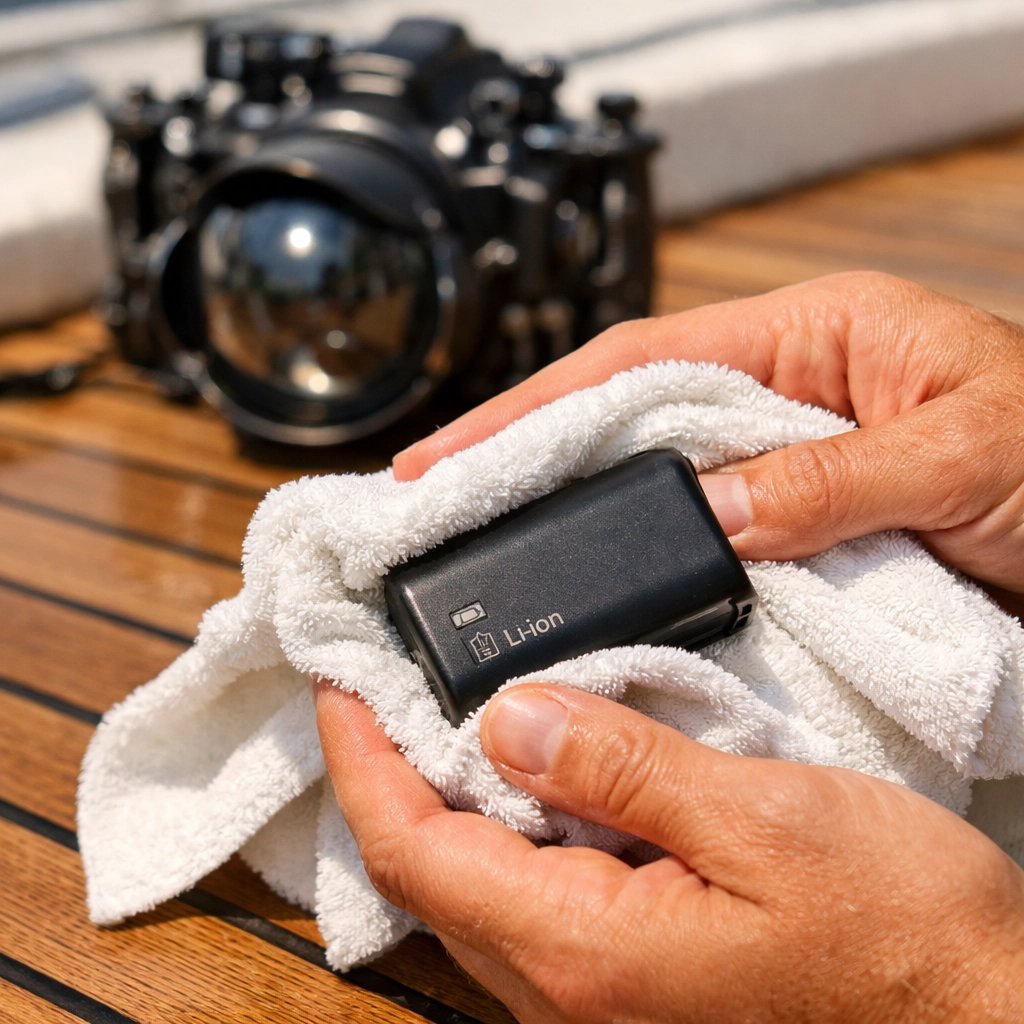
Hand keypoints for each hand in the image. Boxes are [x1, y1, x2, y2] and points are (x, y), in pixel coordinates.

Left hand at [316, 680, 1023, 1022]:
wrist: (979, 1017)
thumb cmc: (897, 934)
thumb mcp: (764, 821)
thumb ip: (625, 769)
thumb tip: (508, 719)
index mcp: (585, 949)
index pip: (412, 846)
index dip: (359, 756)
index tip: (338, 676)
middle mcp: (569, 989)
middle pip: (425, 868)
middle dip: (381, 768)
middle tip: (373, 678)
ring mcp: (597, 992)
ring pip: (470, 883)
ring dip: (436, 792)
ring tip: (427, 705)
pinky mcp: (631, 976)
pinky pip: (526, 892)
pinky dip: (498, 820)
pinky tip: (520, 767)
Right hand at [394, 272, 1023, 594]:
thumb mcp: (961, 451)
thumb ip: (826, 478)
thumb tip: (707, 515)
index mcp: (811, 341)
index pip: (641, 361)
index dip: (536, 408)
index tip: (451, 455)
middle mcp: (784, 401)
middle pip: (627, 423)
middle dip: (528, 464)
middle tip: (436, 512)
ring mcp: (785, 473)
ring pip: (657, 493)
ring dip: (580, 526)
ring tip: (489, 564)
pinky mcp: (800, 536)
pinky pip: (707, 552)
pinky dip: (654, 577)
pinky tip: (602, 604)